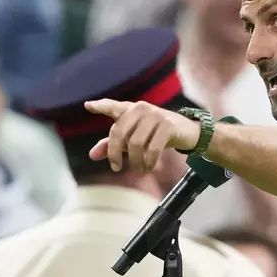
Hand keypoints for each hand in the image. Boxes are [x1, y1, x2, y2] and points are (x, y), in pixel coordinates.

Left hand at [84, 99, 200, 172]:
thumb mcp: (135, 138)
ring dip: (135, 162)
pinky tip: (149, 167)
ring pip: (135, 144)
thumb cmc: (157, 133)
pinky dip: (149, 163)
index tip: (88, 106)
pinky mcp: (167, 126)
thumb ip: (113, 145)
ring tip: (139, 170)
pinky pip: (152, 150)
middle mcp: (141, 108)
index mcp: (131, 109)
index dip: (100, 106)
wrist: (188, 131)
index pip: (113, 106)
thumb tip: (92, 155)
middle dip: (115, 154)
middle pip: (119, 133)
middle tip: (116, 168)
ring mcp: (155, 115)